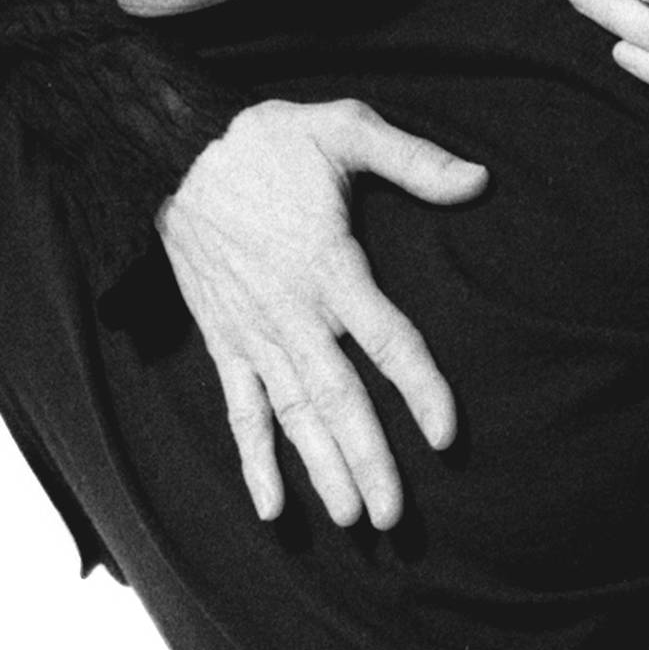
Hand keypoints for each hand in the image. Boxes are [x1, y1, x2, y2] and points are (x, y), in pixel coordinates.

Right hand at [158, 103, 486, 528]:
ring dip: (321, 471)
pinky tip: (273, 509)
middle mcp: (292, 313)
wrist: (168, 149)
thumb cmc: (265, 140)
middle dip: (368, 461)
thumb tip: (480, 181)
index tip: (446, 437)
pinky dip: (254, 462)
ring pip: (294, 416)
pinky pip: (240, 412)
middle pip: (340, 400)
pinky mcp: (223, 343)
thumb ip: (414, 158)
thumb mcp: (343, 127)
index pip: (388, 340)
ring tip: (351, 522)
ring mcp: (253, 335)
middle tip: (394, 519)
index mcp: (329, 266)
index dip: (421, 390)